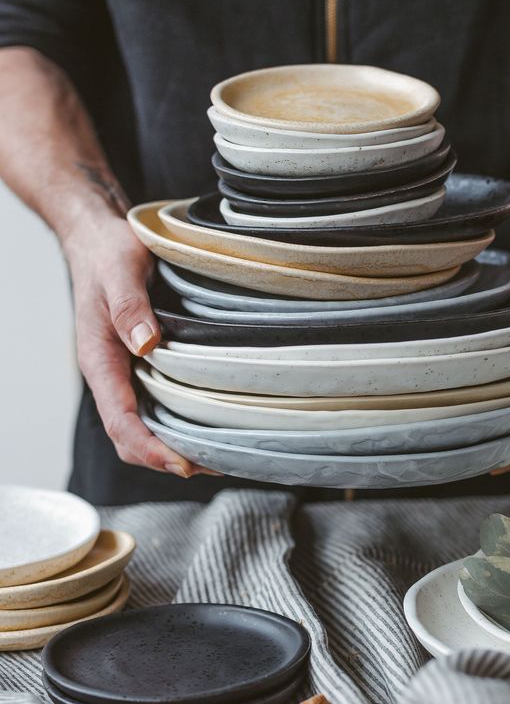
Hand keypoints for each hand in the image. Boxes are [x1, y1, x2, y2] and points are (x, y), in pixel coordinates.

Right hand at [64, 215, 211, 476]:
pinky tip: (208, 422)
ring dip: (173, 444)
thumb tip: (146, 344)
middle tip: (213, 465)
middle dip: (166, 458)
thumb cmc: (107, 254)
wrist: (98, 238)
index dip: (150, 449)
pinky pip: (153, 404)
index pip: (120, 421)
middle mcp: (110, 373)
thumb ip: (130, 308)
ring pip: (143, 424)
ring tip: (217, 455)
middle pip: (130, 436)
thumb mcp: (120, 271)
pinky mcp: (139, 364)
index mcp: (98, 358)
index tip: (182, 464)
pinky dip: (176, 422)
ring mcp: (124, 372)